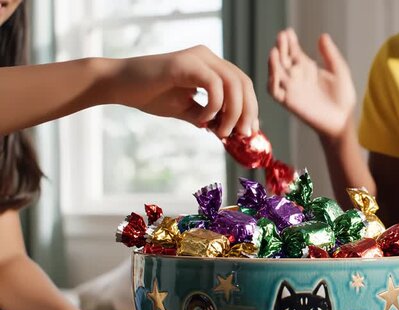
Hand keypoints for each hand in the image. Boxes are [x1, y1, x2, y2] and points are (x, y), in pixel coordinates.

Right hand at [111, 45, 258, 137]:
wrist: (119, 85)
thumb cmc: (150, 95)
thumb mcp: (187, 111)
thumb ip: (208, 118)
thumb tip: (228, 133)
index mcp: (211, 66)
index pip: (243, 84)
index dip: (250, 108)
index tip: (248, 132)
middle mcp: (208, 57)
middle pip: (243, 83)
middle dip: (247, 112)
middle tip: (241, 135)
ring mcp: (198, 57)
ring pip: (233, 84)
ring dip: (233, 112)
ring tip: (222, 132)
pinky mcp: (186, 63)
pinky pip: (214, 84)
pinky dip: (214, 106)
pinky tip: (202, 120)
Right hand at [268, 28, 355, 139]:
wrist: (343, 120)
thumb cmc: (342, 98)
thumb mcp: (338, 71)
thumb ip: (330, 54)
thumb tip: (322, 36)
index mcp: (307, 68)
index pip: (294, 52)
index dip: (290, 42)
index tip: (288, 31)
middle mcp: (296, 77)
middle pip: (283, 60)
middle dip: (281, 48)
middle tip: (281, 36)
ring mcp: (292, 90)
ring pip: (276, 74)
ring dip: (273, 63)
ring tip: (275, 51)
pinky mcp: (289, 102)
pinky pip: (275, 92)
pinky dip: (272, 82)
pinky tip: (275, 72)